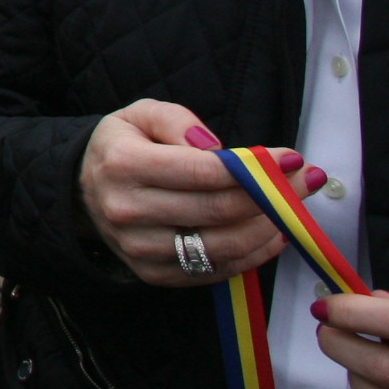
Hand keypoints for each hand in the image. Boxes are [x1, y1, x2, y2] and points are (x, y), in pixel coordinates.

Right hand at [78, 107, 308, 286]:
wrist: (82, 192)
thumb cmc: (122, 147)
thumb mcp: (139, 114)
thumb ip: (176, 119)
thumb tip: (216, 147)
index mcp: (123, 165)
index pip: (203, 171)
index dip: (254, 167)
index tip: (291, 158)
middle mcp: (128, 211)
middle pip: (219, 210)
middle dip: (273, 195)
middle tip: (305, 180)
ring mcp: (140, 249)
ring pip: (224, 246)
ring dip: (270, 228)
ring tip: (293, 208)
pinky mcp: (155, 274)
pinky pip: (217, 270)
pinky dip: (254, 254)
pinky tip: (271, 233)